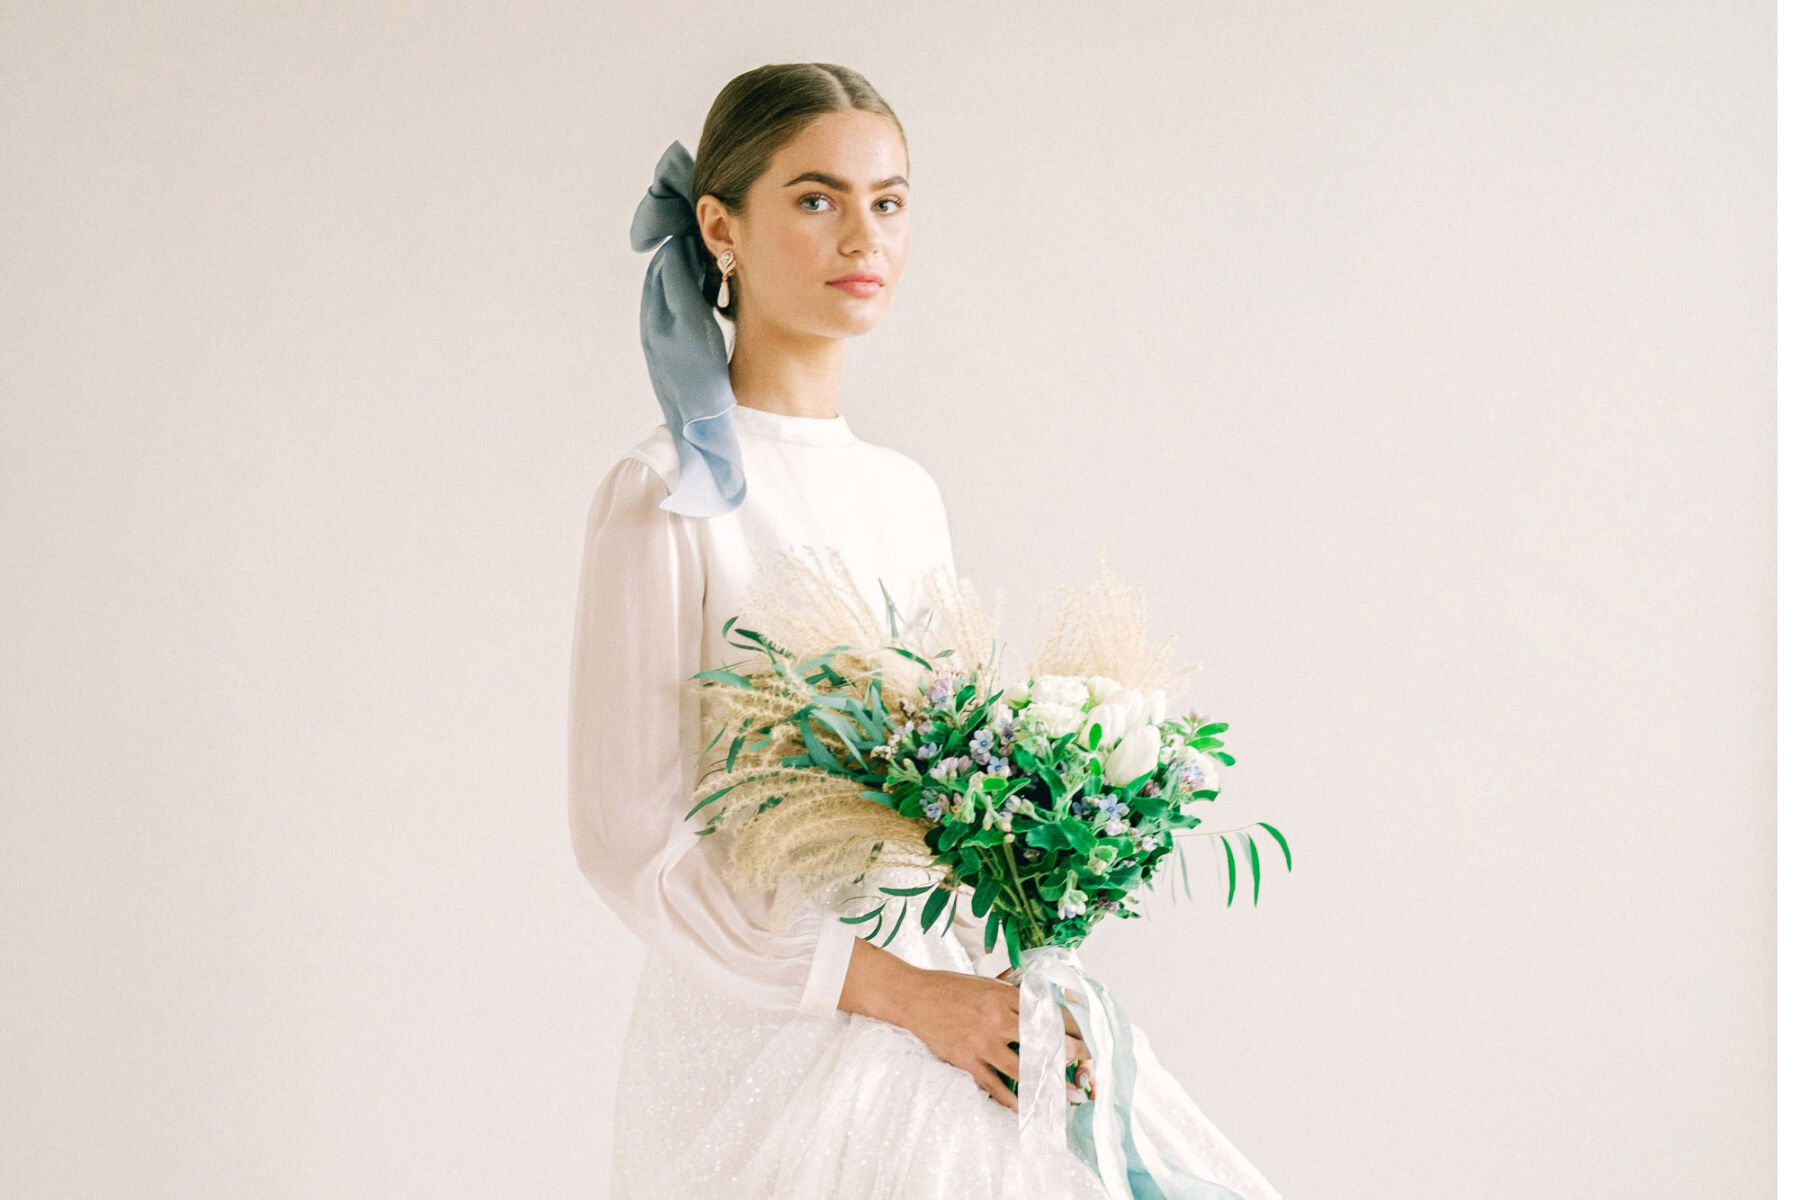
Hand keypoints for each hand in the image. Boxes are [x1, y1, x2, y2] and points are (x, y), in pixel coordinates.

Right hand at [896, 964, 1093, 1111]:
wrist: (914, 996)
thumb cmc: (951, 988)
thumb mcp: (986, 983)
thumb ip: (1011, 995)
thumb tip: (1041, 1003)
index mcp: (1003, 995)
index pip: (1046, 1012)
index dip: (1070, 1026)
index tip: (1086, 1035)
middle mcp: (995, 1018)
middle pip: (1041, 1039)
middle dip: (1069, 1053)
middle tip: (1086, 1063)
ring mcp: (980, 1042)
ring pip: (1022, 1067)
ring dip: (1046, 1080)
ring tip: (1066, 1091)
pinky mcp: (965, 1060)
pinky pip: (993, 1085)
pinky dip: (1010, 1099)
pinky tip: (1026, 1107)